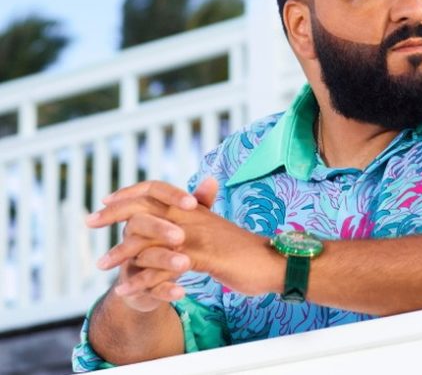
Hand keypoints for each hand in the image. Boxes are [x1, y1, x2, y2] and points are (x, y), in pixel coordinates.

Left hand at [87, 178, 277, 301]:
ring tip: (100, 264)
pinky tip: (126, 289)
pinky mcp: (204, 258)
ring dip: (122, 253)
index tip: (107, 200)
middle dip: (114, 213)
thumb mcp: (219, 229)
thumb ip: (201, 218)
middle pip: (147, 207)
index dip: (131, 192)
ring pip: (151, 240)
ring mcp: (198, 237)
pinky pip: (165, 268)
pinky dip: (143, 280)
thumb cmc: (245, 249)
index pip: (157, 190)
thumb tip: (190, 206)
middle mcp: (194, 217)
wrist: (273, 261)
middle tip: (90, 220)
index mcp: (196, 209)